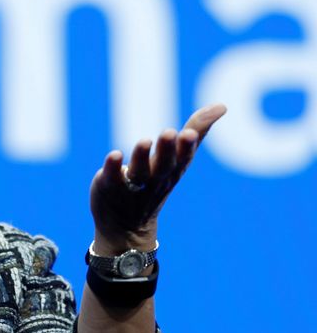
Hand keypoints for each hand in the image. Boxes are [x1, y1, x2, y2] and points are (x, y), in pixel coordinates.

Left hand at [89, 104, 225, 251]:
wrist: (126, 227)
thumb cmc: (155, 184)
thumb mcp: (178, 161)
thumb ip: (197, 132)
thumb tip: (222, 106)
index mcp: (173, 170)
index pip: (183, 158)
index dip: (187, 146)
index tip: (190, 133)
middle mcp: (155, 178)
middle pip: (164, 164)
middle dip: (168, 150)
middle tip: (171, 133)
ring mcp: (132, 185)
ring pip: (139, 171)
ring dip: (142, 156)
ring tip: (145, 141)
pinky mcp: (109, 186)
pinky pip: (112, 176)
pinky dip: (113, 167)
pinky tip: (114, 155)